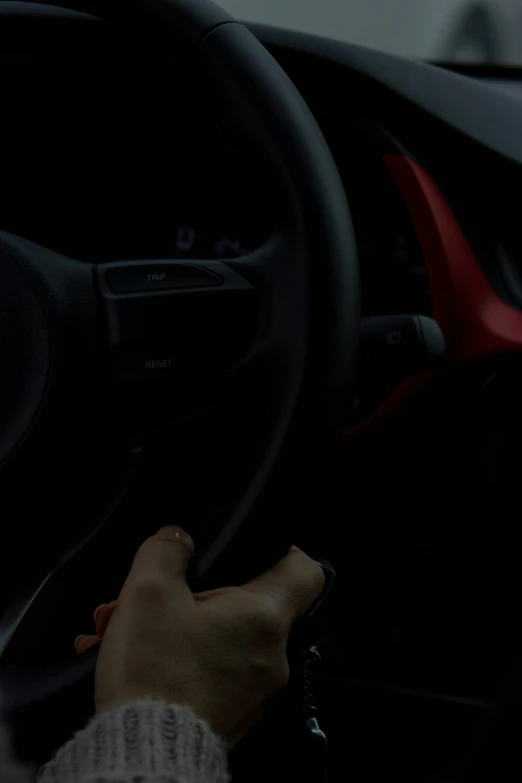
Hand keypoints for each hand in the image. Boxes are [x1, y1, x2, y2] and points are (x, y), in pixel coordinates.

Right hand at [77, 527, 323, 745]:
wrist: (144, 758)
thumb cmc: (154, 677)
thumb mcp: (148, 593)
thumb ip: (165, 552)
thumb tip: (176, 540)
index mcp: (262, 617)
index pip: (303, 570)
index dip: (279, 551)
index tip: (246, 552)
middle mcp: (270, 655)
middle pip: (246, 602)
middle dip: (194, 593)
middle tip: (156, 597)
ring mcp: (254, 689)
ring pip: (220, 636)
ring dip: (178, 626)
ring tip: (129, 629)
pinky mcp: (232, 712)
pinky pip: (212, 670)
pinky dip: (180, 657)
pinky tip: (137, 660)